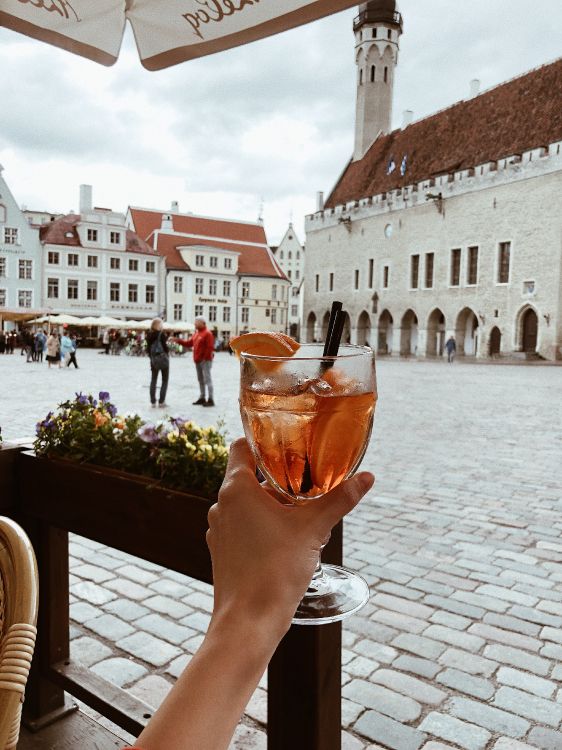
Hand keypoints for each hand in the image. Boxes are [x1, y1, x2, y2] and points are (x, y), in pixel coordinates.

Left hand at [206, 438, 373, 640]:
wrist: (249, 621)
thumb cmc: (276, 570)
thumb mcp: (314, 529)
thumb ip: (339, 500)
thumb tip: (366, 478)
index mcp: (236, 489)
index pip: (242, 447)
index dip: (262, 442)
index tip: (285, 444)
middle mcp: (221, 505)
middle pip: (248, 478)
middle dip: (277, 482)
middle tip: (305, 485)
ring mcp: (218, 530)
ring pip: (245, 506)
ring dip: (270, 507)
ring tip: (299, 517)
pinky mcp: (220, 552)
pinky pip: (241, 528)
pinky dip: (260, 528)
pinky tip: (283, 542)